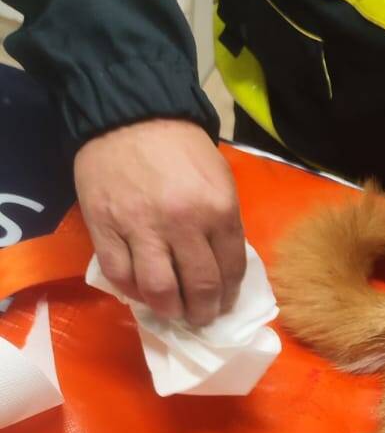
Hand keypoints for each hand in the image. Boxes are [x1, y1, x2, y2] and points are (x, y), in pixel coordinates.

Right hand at [74, 119, 246, 325]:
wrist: (128, 114)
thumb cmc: (179, 147)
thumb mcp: (218, 179)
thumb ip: (223, 222)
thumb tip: (222, 266)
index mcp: (217, 209)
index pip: (231, 270)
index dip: (229, 296)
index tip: (223, 305)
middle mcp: (182, 222)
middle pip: (199, 287)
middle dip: (203, 312)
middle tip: (200, 317)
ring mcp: (141, 227)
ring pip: (159, 290)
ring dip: (169, 310)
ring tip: (172, 311)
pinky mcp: (105, 227)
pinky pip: (121, 276)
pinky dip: (133, 293)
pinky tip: (141, 292)